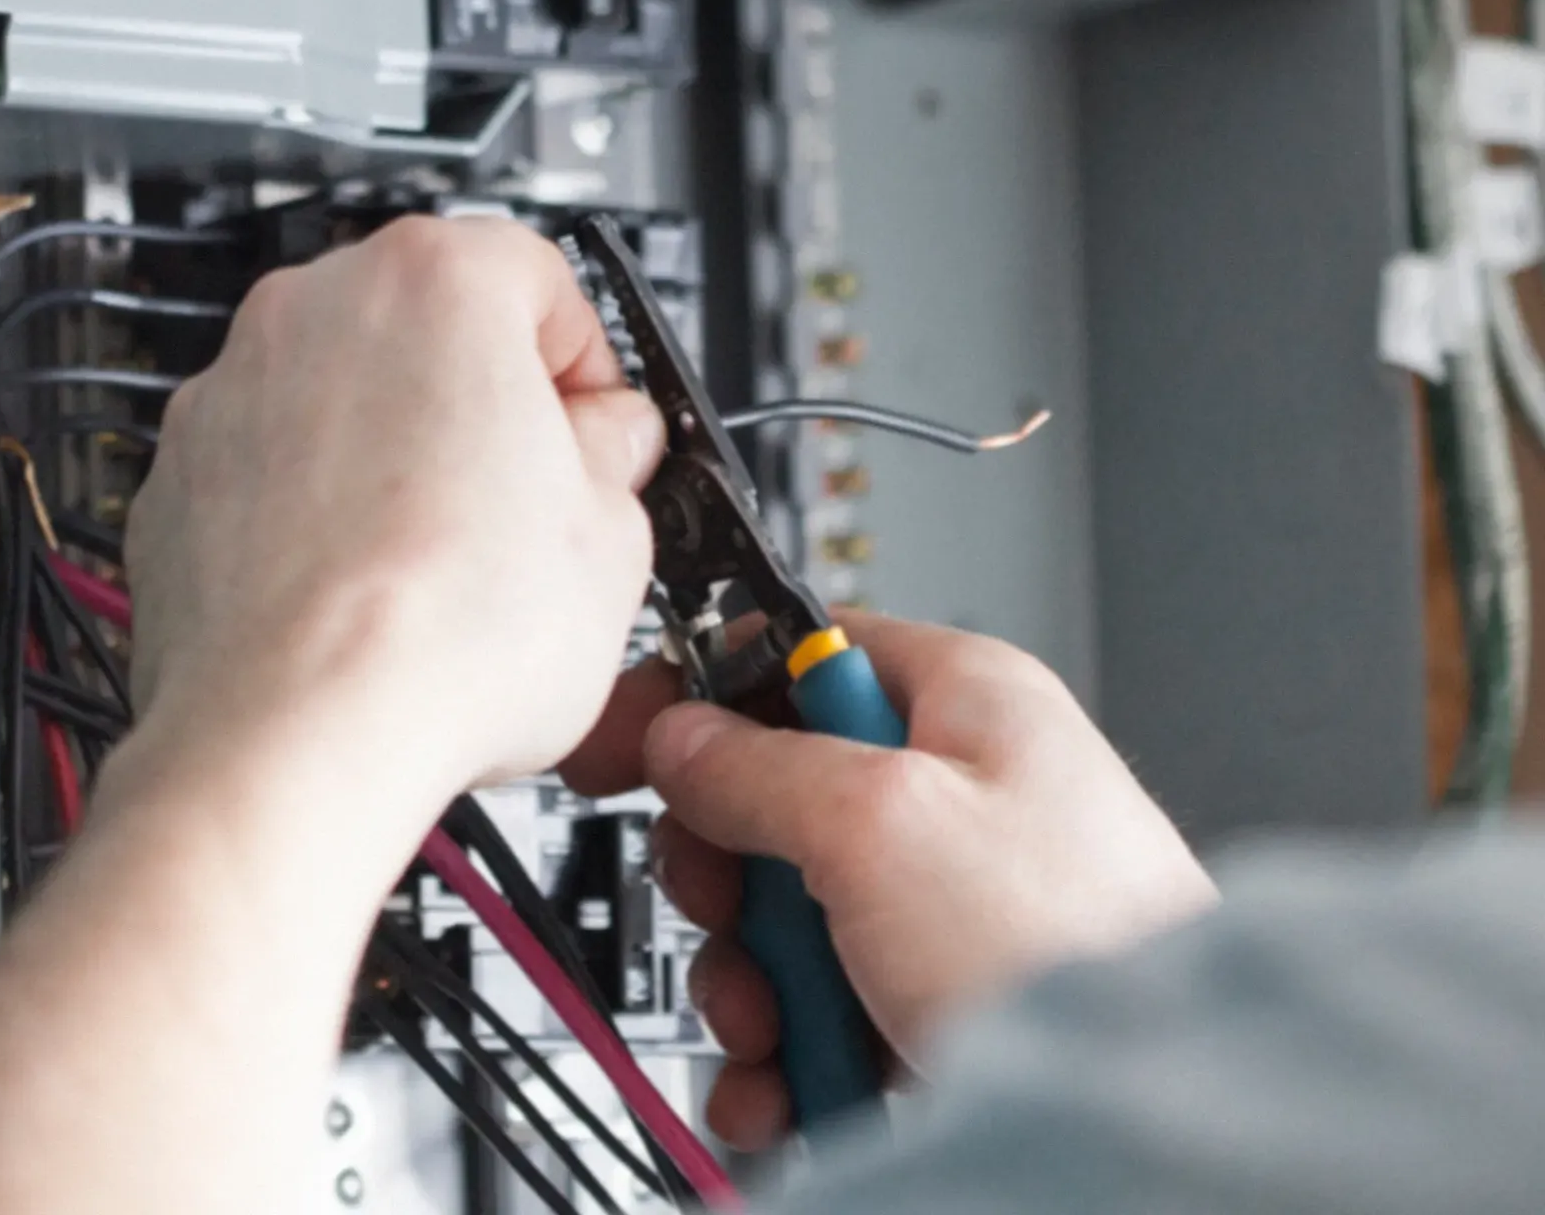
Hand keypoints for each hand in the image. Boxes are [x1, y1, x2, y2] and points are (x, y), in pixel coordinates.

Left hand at [122, 215, 663, 805]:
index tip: (599, 429)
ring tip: (447, 564)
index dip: (586, 363)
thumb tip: (605, 444)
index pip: (541, 276)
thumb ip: (617, 452)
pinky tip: (367, 591)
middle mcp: (317, 308)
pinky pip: (275, 467)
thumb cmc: (438, 634)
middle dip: (489, 402)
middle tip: (535, 499)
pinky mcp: (180, 475)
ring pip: (348, 395)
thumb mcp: (612, 534)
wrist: (293, 739)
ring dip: (399, 454)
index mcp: (436, 280)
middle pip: (435, 325)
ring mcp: (233, 388)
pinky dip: (317, 509)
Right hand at [565, 611, 1217, 1149]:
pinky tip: (787, 1092)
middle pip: (776, 797)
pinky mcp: (940, 1006)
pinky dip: (788, 1056)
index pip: (799, 651)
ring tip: (777, 1032)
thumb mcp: (880, 821)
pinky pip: (823, 1010)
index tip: (631, 738)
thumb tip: (681, 735)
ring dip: (752, 983)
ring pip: (789, 916)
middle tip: (730, 912)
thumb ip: (758, 765)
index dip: (707, 690)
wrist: (1158, 1137)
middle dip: (730, 876)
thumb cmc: (1076, 952)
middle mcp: (957, 795)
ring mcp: (950, 909)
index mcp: (961, 702)